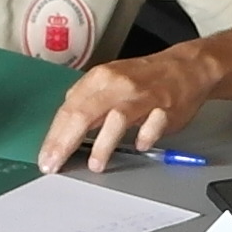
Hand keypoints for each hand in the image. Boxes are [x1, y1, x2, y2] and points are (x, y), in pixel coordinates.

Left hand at [41, 47, 217, 173]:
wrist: (185, 67)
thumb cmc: (144, 78)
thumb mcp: (109, 81)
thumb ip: (86, 101)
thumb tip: (63, 125)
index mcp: (100, 79)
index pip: (68, 109)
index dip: (54, 136)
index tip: (46, 157)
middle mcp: (118, 85)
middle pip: (84, 113)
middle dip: (65, 142)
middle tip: (56, 164)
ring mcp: (142, 96)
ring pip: (117, 118)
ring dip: (103, 144)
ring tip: (95, 164)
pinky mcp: (165, 108)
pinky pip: (153, 124)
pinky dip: (145, 136)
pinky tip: (138, 145)